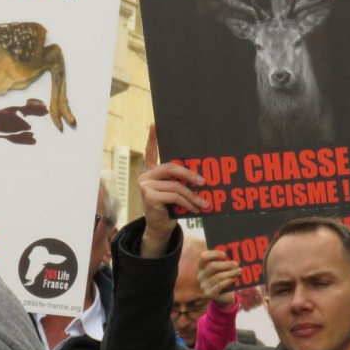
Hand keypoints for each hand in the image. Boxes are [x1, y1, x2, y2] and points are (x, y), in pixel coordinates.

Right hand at [138, 124, 207, 257]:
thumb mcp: (175, 191)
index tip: (154, 122)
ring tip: (205, 203)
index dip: (152, 137)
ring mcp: (145, 185)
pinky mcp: (149, 196)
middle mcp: (146, 175)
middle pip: (171, 167)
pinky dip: (187, 203)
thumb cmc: (170, 207)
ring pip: (176, 186)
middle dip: (190, 175)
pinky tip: (195, 209)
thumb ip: (180, 181)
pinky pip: (174, 196)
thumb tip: (201, 177)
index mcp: (151, 170)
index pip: (150, 151)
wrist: (160, 227)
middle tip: (204, 182)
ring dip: (193, 196)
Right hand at [198, 250, 238, 307]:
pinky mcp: (210, 294)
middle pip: (212, 266)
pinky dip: (229, 280)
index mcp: (201, 267)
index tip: (224, 254)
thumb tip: (233, 255)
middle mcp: (200, 276)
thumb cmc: (222, 278)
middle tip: (236, 264)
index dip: (214, 254)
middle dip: (226, 264)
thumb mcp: (221, 270)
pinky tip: (234, 278)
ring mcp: (204, 286)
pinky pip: (220, 285)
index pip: (204, 257)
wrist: (223, 296)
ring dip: (230, 272)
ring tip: (239, 271)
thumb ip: (224, 262)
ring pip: (218, 276)